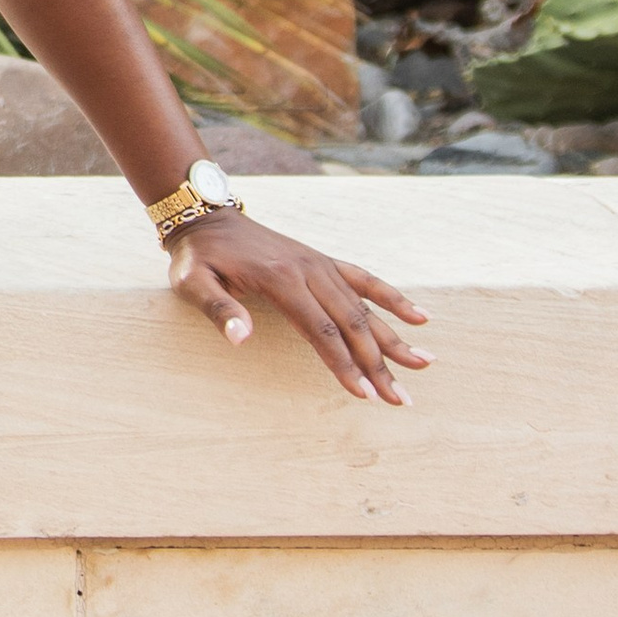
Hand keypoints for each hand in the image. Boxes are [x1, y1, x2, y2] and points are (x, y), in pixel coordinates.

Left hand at [166, 209, 429, 403]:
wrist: (207, 216)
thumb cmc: (198, 257)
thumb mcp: (193, 282)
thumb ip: (218, 310)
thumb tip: (241, 339)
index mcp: (280, 280)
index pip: (320, 331)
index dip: (343, 365)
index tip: (364, 395)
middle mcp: (309, 270)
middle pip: (351, 324)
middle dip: (378, 364)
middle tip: (400, 400)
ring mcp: (320, 264)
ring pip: (364, 306)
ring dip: (394, 338)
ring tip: (424, 364)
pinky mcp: (323, 261)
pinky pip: (364, 279)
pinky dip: (392, 298)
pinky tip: (420, 317)